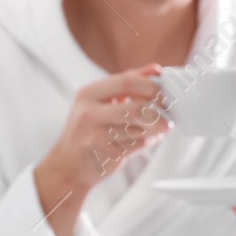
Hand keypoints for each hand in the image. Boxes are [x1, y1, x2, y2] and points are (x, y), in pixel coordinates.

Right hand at [36, 64, 171, 193]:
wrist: (67, 166)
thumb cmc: (86, 132)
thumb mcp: (98, 103)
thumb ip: (125, 85)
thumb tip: (155, 69)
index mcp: (88, 94)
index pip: (128, 81)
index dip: (152, 86)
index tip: (164, 92)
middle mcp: (89, 113)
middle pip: (137, 106)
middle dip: (159, 108)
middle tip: (168, 110)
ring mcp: (97, 135)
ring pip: (141, 127)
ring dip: (157, 127)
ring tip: (160, 126)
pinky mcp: (107, 154)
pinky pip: (140, 143)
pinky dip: (151, 140)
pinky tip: (149, 138)